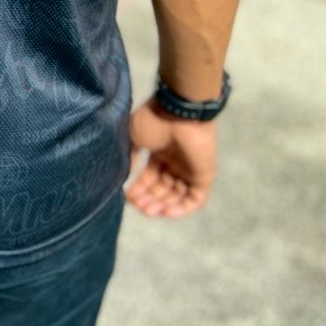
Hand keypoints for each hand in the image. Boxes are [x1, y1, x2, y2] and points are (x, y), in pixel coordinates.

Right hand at [125, 96, 216, 217]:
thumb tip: (122, 176)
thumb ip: (129, 157)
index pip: (149, 177)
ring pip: (176, 196)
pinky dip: (182, 208)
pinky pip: (195, 198)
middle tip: (139, 206)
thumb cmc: (154, 121)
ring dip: (163, 206)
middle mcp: (174, 162)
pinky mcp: (203, 176)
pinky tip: (166, 212)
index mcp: (158, 152)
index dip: (138, 189)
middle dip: (149, 199)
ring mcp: (189, 170)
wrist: (178, 112)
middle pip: (162, 188)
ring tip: (149, 211)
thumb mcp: (133, 137)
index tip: (127, 196)